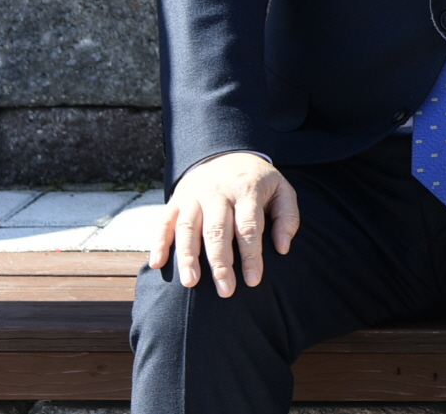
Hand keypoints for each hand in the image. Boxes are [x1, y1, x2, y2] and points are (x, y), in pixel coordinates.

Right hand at [151, 152, 299, 295]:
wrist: (227, 153)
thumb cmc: (258, 181)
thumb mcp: (281, 190)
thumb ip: (287, 217)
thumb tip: (282, 248)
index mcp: (246, 190)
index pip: (248, 227)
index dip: (251, 255)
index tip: (253, 281)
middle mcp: (218, 192)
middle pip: (217, 231)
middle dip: (220, 263)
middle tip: (225, 291)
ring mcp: (194, 195)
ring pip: (188, 227)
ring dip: (188, 256)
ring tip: (191, 282)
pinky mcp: (176, 199)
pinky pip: (164, 221)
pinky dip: (158, 242)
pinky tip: (157, 264)